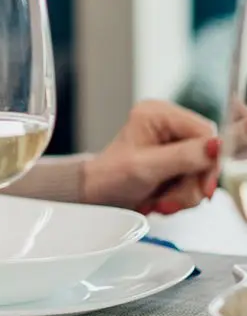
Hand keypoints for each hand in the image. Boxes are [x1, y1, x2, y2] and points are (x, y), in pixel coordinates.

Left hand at [82, 99, 219, 214]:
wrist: (99, 194)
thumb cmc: (111, 176)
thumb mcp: (146, 168)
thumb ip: (182, 156)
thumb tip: (216, 145)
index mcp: (157, 113)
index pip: (204, 132)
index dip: (209, 162)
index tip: (203, 187)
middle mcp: (167, 123)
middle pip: (206, 153)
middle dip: (193, 183)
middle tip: (173, 200)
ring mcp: (172, 142)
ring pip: (202, 170)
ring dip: (186, 194)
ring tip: (162, 201)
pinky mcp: (175, 160)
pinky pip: (195, 179)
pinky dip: (183, 195)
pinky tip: (164, 199)